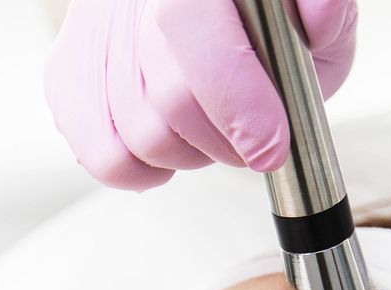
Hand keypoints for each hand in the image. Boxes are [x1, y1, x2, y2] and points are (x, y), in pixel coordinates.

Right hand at [43, 0, 357, 190]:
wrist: (190, 1)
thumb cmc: (254, 11)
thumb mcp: (303, 1)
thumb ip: (322, 7)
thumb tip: (318, 20)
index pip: (189, 31)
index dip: (235, 101)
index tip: (270, 145)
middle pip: (168, 99)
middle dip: (225, 139)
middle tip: (256, 138)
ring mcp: (92, 35)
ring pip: (140, 136)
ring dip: (190, 152)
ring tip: (212, 127)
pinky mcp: (68, 74)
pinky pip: (103, 157)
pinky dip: (145, 170)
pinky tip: (172, 145)